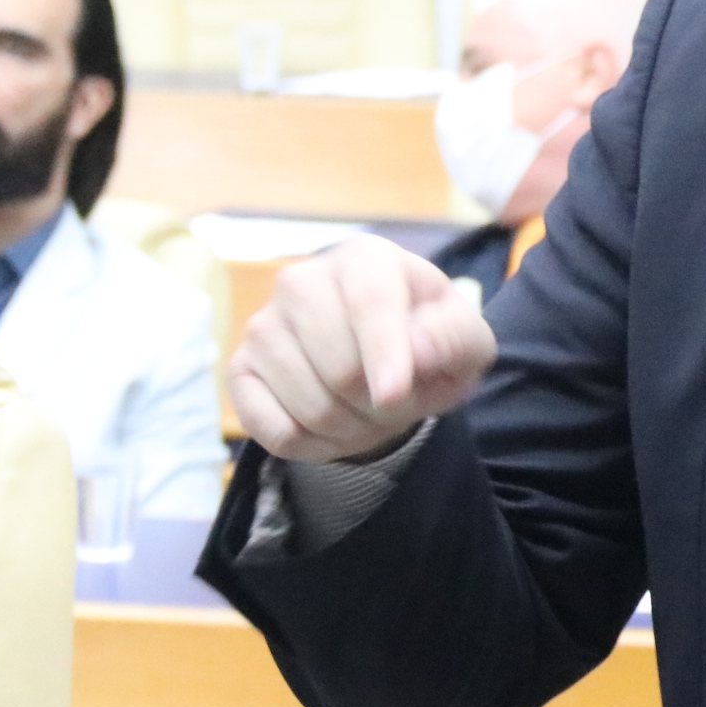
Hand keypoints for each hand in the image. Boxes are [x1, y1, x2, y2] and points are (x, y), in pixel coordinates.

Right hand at [228, 236, 495, 462]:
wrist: (385, 366)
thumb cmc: (427, 343)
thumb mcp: (465, 339)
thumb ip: (454, 337)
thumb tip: (417, 348)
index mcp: (364, 260)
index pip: (369, 301)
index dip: (384, 352)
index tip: (395, 396)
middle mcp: (302, 281)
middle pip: (336, 362)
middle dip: (376, 404)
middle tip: (396, 406)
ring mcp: (263, 326)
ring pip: (306, 402)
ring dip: (349, 429)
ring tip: (368, 415)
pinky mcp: (240, 371)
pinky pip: (273, 428)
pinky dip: (312, 447)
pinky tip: (332, 430)